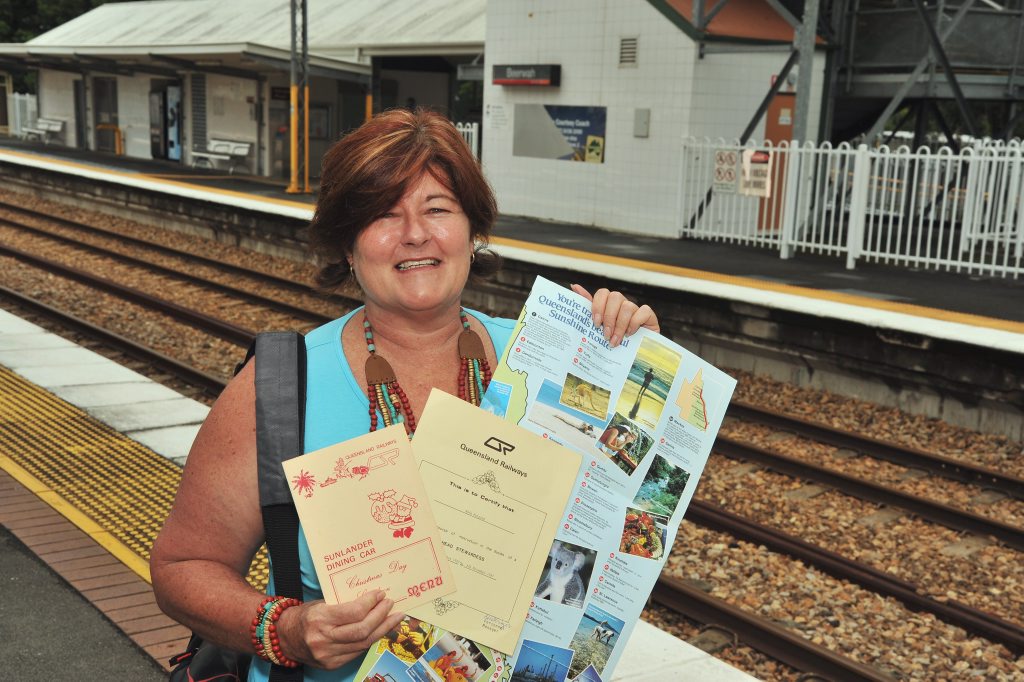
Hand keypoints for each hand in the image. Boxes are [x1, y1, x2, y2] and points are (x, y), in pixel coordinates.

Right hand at [278, 590, 404, 669]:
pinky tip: (379, 630)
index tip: (380, 594)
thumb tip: (373, 599)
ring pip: (363, 643)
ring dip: (382, 629)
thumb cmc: (305, 615)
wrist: (283, 637)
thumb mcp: (321, 603)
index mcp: (319, 618)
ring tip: (394, 618)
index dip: (371, 603)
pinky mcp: (331, 664)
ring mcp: (327, 655)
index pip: (354, 612)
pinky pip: (357, 652)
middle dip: (381, 616)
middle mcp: (323, 638)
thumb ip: (344, 604)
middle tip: (391, 604)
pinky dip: (370, 640)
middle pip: (362, 630)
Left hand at [571, 284, 658, 347]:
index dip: (598, 305)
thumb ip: (587, 307)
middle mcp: (622, 304)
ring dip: (620, 325)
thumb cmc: (613, 342)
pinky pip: (643, 311)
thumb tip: (574, 286)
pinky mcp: (649, 316)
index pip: (603, 293)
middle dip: (608, 317)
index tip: (595, 323)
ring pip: (628, 306)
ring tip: (616, 341)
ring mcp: (636, 309)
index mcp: (609, 305)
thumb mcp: (599, 328)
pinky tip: (630, 334)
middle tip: (605, 335)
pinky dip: (635, 323)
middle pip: (615, 296)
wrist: (634, 357)